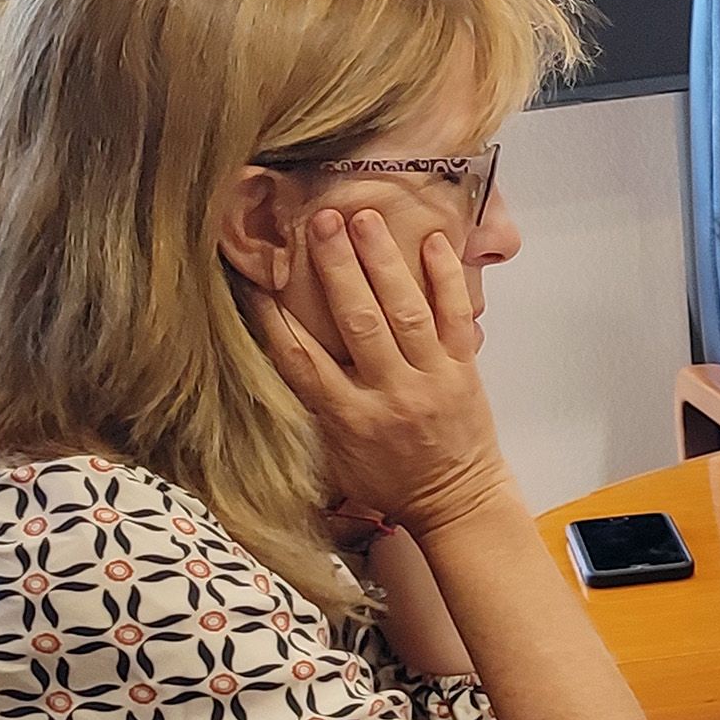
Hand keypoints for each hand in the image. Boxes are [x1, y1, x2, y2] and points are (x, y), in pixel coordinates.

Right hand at [249, 208, 516, 537]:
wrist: (457, 502)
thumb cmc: (390, 481)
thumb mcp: (335, 461)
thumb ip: (311, 412)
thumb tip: (275, 362)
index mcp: (348, 418)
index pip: (302, 359)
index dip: (273, 317)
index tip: (254, 278)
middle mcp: (389, 393)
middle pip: (357, 322)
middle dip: (336, 268)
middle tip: (319, 222)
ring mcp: (431, 378)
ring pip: (405, 312)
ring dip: (384, 261)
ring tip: (363, 218)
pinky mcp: (465, 369)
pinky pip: (456, 318)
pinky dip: (446, 279)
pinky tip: (432, 242)